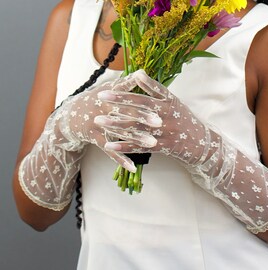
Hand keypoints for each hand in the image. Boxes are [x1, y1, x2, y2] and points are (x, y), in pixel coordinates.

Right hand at [17, 75, 161, 209]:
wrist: (69, 115)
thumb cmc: (95, 100)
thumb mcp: (107, 88)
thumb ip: (125, 83)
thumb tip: (141, 72)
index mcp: (110, 94)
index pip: (129, 96)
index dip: (144, 100)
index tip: (159, 104)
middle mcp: (104, 108)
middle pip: (126, 113)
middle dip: (143, 118)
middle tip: (159, 123)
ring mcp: (98, 123)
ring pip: (120, 132)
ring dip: (137, 138)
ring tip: (152, 143)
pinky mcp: (94, 137)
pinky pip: (109, 150)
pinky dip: (120, 159)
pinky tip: (133, 167)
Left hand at [97, 70, 210, 166]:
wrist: (199, 142)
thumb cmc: (183, 119)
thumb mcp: (173, 101)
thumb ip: (156, 90)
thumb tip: (137, 74)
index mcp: (169, 101)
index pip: (148, 91)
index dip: (129, 88)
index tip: (113, 83)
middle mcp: (166, 115)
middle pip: (141, 107)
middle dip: (119, 102)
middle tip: (101, 97)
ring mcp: (164, 132)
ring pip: (138, 127)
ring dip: (117, 124)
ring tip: (99, 121)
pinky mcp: (162, 147)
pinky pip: (140, 147)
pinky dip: (124, 146)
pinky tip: (109, 144)